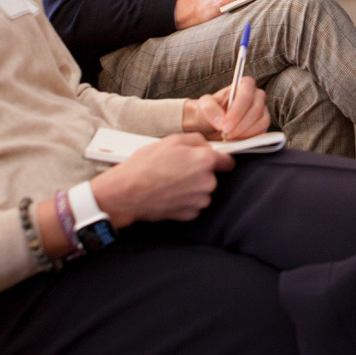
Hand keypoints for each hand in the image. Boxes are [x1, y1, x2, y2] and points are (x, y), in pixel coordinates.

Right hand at [89, 134, 233, 227]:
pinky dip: (185, 200)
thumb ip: (196, 140)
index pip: (228, 161)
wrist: (127, 192)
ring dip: (193, 187)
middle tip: (179, 169)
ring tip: (171, 181)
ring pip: (203, 191)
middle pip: (213, 176)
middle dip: (200, 172)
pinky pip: (194, 204)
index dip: (219, 159)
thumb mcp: (171, 141)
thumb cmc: (146, 165)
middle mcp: (207, 182)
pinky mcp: (190, 214)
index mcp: (205, 161)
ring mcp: (199, 200)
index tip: (212, 161)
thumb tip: (207, 146)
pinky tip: (170, 193)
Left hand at [183, 75, 269, 139]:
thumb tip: (222, 121)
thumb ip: (210, 109)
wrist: (211, 125)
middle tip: (225, 134)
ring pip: (262, 121)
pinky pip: (263, 131)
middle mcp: (256, 95)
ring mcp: (262, 109)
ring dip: (244, 132)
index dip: (237, 111)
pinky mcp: (263, 124)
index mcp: (244, 84)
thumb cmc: (209, 112)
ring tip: (228, 136)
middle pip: (256, 109)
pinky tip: (236, 138)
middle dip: (240, 125)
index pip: (246, 95)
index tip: (225, 125)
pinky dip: (249, 137)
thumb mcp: (203, 106)